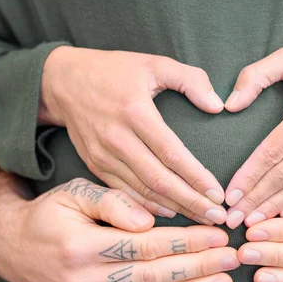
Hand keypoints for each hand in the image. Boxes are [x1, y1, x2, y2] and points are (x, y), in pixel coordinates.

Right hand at [0, 176, 239, 281]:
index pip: (147, 245)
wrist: (13, 249)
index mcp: (81, 246)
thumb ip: (113, 202)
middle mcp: (84, 281)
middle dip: (198, 267)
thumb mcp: (76, 193)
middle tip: (233, 259)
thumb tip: (150, 219)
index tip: (218, 235)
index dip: (187, 242)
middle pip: (154, 276)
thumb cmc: (52, 214)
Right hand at [39, 46, 226, 224]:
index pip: (172, 153)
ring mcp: (103, 155)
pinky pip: (124, 192)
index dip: (197, 177)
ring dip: (174, 208)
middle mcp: (117, 138)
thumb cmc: (115, 71)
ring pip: (142, 191)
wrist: (64, 81)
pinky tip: (171, 213)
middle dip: (191, 201)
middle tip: (217, 217)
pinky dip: (148, 206)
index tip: (218, 194)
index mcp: (135, 112)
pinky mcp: (95, 165)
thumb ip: (190, 79)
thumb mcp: (154, 63)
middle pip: (158, 180)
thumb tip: (217, 106)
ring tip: (201, 218)